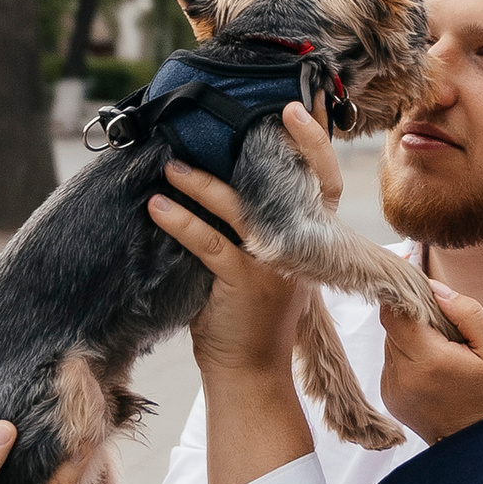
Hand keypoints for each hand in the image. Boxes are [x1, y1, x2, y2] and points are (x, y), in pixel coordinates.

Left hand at [149, 121, 329, 379]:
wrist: (251, 375)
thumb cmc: (254, 319)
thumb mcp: (272, 267)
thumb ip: (262, 229)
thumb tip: (225, 176)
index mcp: (313, 240)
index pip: (324, 181)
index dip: (316, 142)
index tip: (299, 108)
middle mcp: (300, 246)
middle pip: (290, 182)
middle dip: (271, 144)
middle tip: (239, 113)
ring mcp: (273, 263)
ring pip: (237, 206)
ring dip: (198, 181)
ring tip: (170, 165)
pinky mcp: (241, 281)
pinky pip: (207, 241)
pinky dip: (179, 220)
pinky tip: (157, 207)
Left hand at [380, 284, 482, 445]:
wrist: (475, 445)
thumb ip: (466, 312)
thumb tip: (435, 289)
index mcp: (428, 360)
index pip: (394, 313)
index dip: (404, 297)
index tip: (421, 292)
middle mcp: (402, 374)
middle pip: (391, 325)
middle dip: (412, 317)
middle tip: (441, 326)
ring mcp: (392, 387)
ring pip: (390, 341)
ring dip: (410, 337)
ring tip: (440, 350)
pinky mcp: (388, 395)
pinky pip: (391, 361)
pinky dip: (407, 356)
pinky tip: (431, 368)